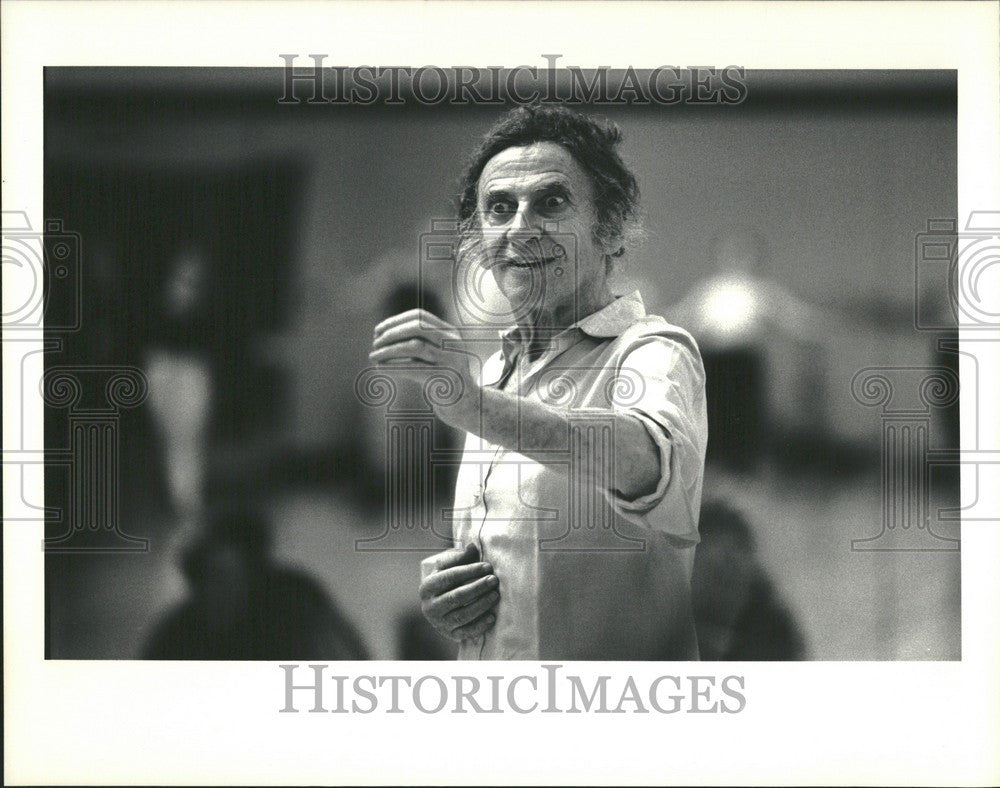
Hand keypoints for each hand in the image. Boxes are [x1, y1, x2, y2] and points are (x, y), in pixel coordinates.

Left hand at [369, 309, 478, 426]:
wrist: (464, 403)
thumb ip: (419, 341)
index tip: (378, 330)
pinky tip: (380, 368)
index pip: (420, 316)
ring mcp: (450, 359)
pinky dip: (393, 366)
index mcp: (450, 332)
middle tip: (375, 343)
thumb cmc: (442, 376)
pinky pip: (413, 368)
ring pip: (414, 346)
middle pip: (418, 327)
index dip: (396, 321)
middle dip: (392, 333)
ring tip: (373, 357)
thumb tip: (383, 335)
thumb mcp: (436, 354)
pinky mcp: (443, 378)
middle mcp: (452, 343)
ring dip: (389, 350)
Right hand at [419, 543, 499, 642]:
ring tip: (495, 595)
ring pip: (462, 615)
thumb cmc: (448, 581)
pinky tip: (492, 617)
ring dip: (481, 605)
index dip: (469, 571)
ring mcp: (439, 623)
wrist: (441, 606)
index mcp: (427, 587)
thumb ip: (460, 557)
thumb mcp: (449, 567)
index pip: (449, 577)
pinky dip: (480, 625)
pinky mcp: (450, 635)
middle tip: (494, 580)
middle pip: (456, 597)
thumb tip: (472, 547)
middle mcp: (430, 607)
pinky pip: (466, 632)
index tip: (487, 566)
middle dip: (477, 587)